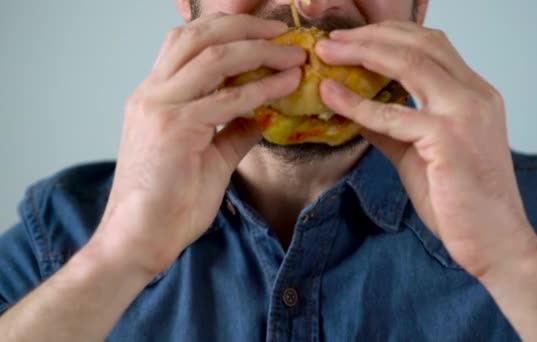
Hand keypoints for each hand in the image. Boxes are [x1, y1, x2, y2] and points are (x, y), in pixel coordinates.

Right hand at [94, 13, 305, 275]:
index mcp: (154, 96)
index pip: (187, 42)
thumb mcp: (207, 159)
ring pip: (214, 57)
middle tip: (282, 31)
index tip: (266, 33)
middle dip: (245, 26)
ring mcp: (160, 107)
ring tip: (291, 54)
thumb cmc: (168, 203)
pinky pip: (227, 99)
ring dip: (259, 50)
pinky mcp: (174, 128)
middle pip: (198, 35)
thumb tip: (258, 117)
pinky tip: (287, 84)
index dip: (228, 29)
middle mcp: (152, 93)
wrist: (139, 239)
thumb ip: (231, 133)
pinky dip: (262, 87)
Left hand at [316, 21, 536, 277]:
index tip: (353, 37)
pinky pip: (394, 114)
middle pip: (420, 43)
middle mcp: (475, 95)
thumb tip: (355, 110)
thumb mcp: (418, 153)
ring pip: (409, 63)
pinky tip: (332, 96)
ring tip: (327, 53)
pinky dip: (358, 103)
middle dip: (371, 36)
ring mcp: (466, 113)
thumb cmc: (460, 201)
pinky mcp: (449, 139)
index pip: (432, 44)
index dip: (389, 34)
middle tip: (332, 40)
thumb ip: (391, 127)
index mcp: (474, 94)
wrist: (493, 241)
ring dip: (363, 53)